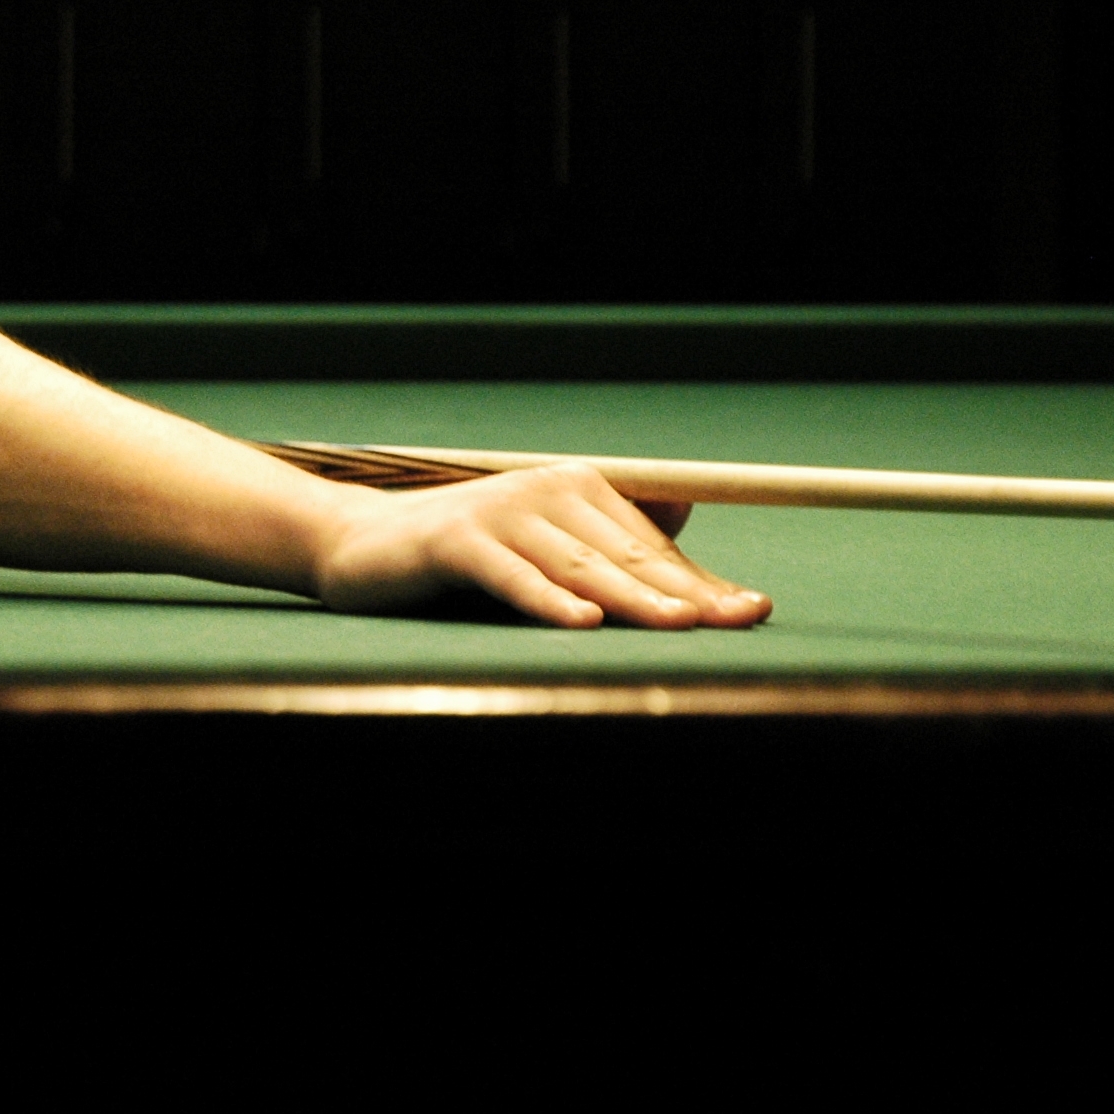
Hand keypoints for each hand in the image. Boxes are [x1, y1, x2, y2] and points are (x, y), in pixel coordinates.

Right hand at [311, 464, 770, 628]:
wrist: (359, 547)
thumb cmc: (462, 554)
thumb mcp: (541, 544)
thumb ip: (606, 533)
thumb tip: (684, 509)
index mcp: (573, 488)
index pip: (648, 546)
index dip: (701, 581)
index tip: (753, 610)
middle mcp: (544, 490)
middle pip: (625, 554)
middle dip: (686, 592)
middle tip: (741, 618)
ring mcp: (499, 512)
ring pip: (579, 566)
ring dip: (634, 598)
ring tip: (683, 624)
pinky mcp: (455, 542)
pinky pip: (511, 576)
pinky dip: (547, 601)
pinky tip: (583, 623)